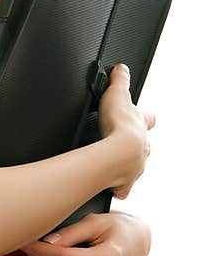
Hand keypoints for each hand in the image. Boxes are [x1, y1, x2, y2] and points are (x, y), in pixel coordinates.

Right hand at [98, 63, 154, 198]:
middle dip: (135, 144)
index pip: (148, 119)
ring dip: (126, 166)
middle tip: (121, 143)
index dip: (144, 117)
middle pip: (144, 145)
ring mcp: (136, 165)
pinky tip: (108, 184)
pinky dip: (116, 187)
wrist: (118, 153)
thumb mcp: (118, 94)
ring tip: (112, 165)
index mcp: (141, 125)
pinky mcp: (125, 182)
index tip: (140, 117)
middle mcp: (143, 147)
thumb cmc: (119, 125)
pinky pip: (122, 188)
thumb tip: (121, 67)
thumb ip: (119, 79)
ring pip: (134, 167)